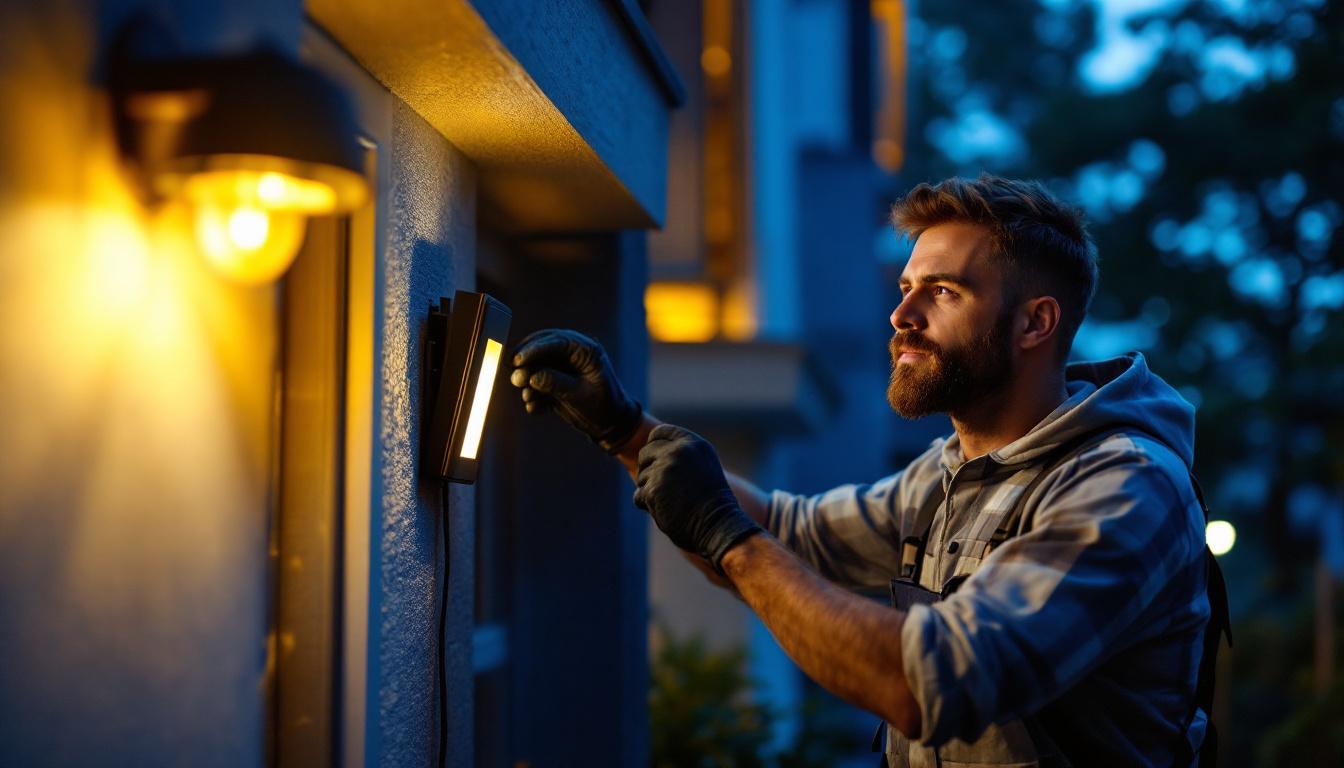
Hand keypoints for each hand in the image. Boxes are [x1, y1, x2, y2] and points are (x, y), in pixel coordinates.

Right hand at [510, 329, 642, 452]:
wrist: (609, 424)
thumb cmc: (602, 407)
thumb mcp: (579, 396)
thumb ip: (556, 383)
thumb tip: (531, 376)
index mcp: (586, 350)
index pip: (556, 341)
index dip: (534, 349)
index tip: (518, 360)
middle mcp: (573, 353)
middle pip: (541, 348)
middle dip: (526, 363)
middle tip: (516, 378)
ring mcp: (563, 366)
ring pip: (536, 364)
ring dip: (528, 381)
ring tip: (528, 397)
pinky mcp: (555, 380)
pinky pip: (537, 381)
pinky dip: (533, 393)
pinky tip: (535, 407)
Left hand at [633, 424, 761, 572]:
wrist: (718, 525)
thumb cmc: (712, 501)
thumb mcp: (703, 466)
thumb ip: (681, 455)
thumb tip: (653, 449)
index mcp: (693, 443)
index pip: (659, 432)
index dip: (654, 446)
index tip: (658, 459)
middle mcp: (678, 451)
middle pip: (645, 452)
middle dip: (649, 468)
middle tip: (665, 486)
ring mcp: (664, 469)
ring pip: (641, 476)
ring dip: (650, 489)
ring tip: (673, 500)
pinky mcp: (653, 489)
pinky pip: (639, 495)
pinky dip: (648, 505)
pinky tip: (667, 510)